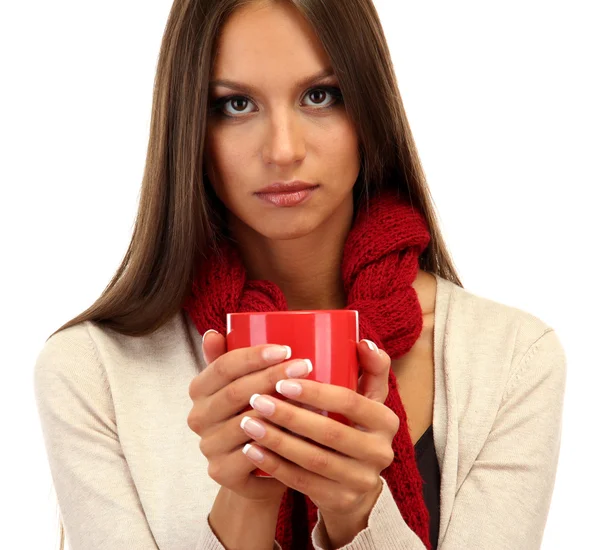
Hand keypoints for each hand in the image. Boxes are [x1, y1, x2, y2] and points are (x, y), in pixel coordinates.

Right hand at [186, 330, 312, 503]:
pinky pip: (254, 453)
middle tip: (305, 366)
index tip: (285, 349)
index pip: (223, 366)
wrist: (257, 470)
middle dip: (273, 376)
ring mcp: (208, 446)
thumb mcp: (242, 384)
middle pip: (237, 392)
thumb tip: (213, 332)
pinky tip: (301, 430)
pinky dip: (279, 440)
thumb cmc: (255, 415)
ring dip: (281, 408)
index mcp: (199, 389)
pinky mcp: (222, 471)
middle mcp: (197, 417)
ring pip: (248, 422)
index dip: (254, 357)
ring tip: (311, 396)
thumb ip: (227, 358)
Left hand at [238, 339, 397, 523]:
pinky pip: (303, 483)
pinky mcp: (341, 500)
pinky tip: (252, 450)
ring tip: (248, 423)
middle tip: (256, 400)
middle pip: (330, 433)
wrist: (356, 484)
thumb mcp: (367, 399)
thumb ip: (370, 368)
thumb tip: (362, 340)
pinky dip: (274, 465)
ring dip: (277, 440)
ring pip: (314, 460)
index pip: (350, 402)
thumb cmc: (353, 427)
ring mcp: (362, 480)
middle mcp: (380, 452)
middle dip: (289, 415)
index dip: (316, 392)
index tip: (282, 381)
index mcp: (386, 420)